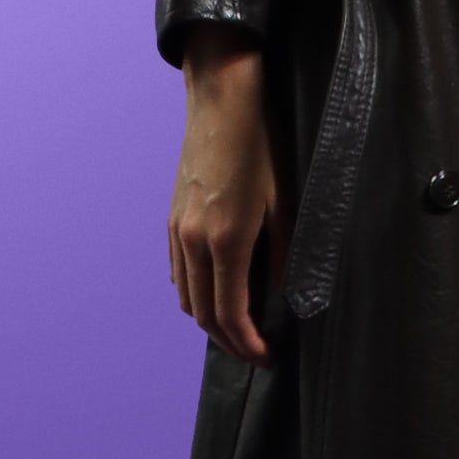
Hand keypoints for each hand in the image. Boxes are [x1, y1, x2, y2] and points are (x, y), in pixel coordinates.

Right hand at [168, 27, 286, 364]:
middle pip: (203, 315)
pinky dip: (195, 294)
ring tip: (239, 329)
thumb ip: (285, 254)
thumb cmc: (262, 146)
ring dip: (210, 321)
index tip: (266, 356)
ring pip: (187, 297)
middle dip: (229, 342)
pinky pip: (179, 272)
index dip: (247, 345)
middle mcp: (194, 241)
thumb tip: (283, 295)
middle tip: (256, 353)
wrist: (221, 102)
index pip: (230, 315)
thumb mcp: (286, 202)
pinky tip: (216, 293)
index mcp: (227, 240)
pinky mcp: (172, 219)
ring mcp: (178, 230)